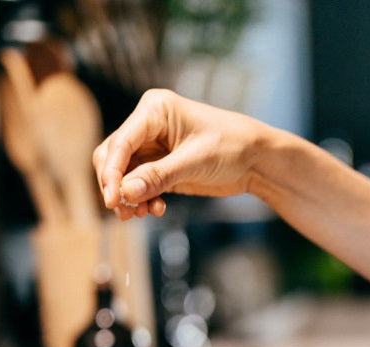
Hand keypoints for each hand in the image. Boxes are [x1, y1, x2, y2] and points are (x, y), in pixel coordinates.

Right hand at [92, 88, 268, 219]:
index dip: (112, 172)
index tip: (112, 199)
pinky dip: (143, 198)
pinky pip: (141, 184)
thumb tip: (126, 192)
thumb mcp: (195, 162)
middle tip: (124, 211)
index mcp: (155, 110)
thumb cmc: (232, 147)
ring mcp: (154, 146)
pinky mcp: (162, 166)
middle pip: (114, 157)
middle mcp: (149, 125)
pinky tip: (155, 209)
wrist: (257, 159)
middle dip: (117, 185)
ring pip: (126, 173)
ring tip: (139, 214)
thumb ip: (159, 177)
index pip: (121, 142)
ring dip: (129, 195)